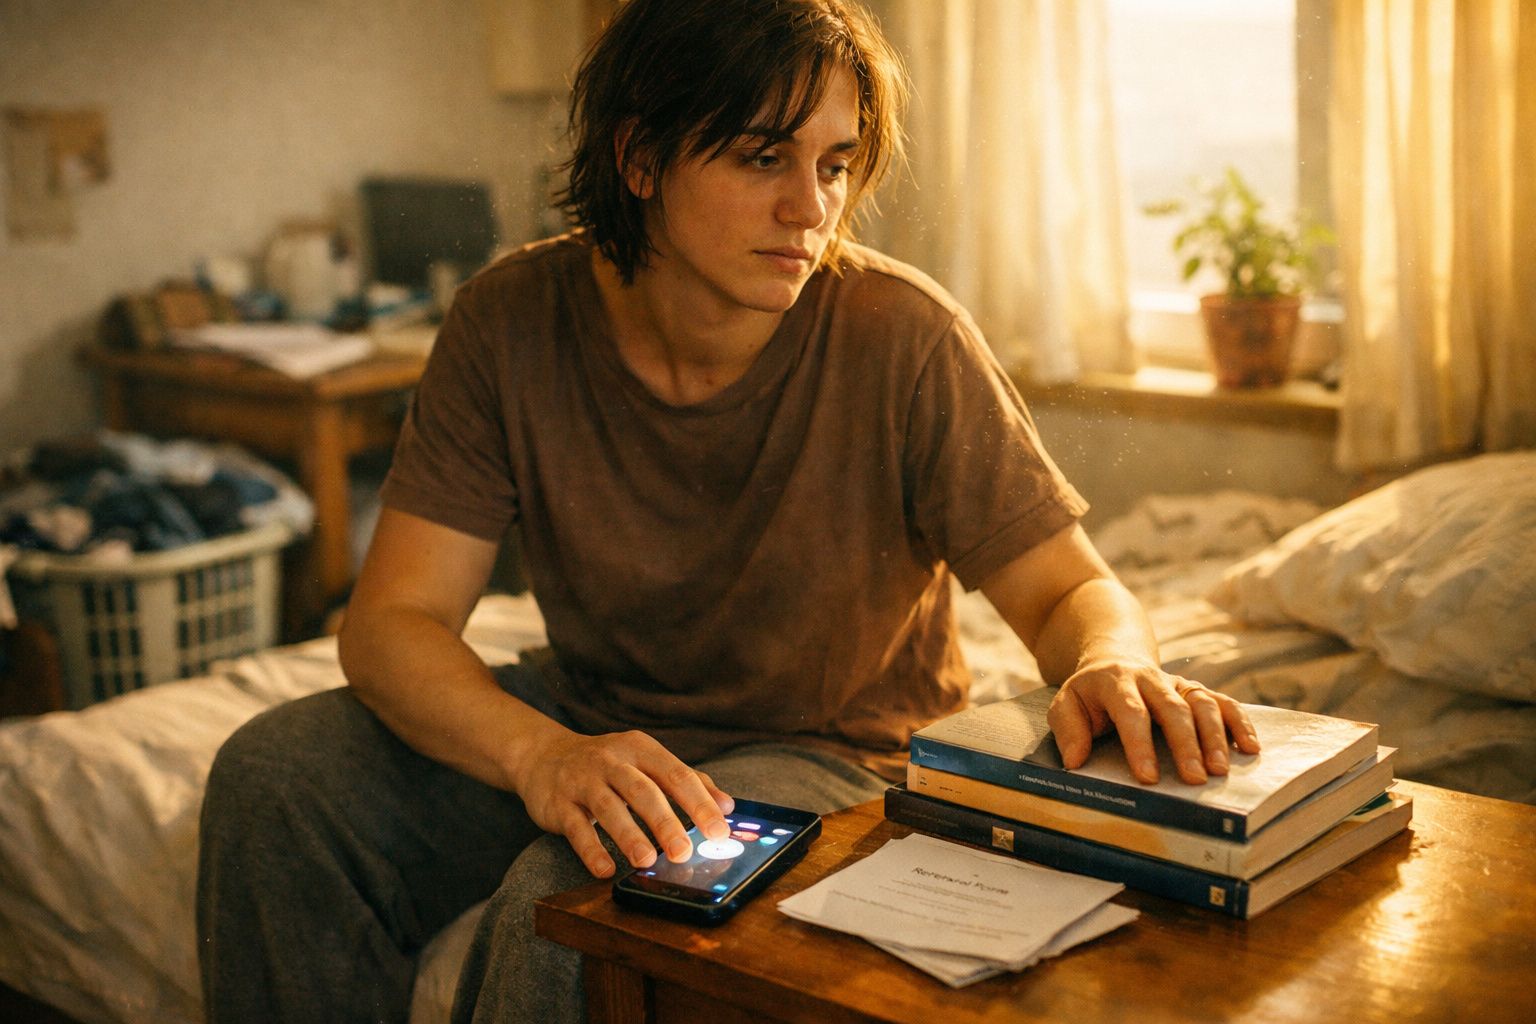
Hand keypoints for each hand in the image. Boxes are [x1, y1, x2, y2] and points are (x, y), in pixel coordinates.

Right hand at [514, 726, 734, 877]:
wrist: (544, 756)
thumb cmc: (608, 766)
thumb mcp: (645, 763)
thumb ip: (686, 781)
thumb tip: (727, 806)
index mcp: (640, 748)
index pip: (676, 774)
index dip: (699, 803)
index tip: (719, 831)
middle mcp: (611, 760)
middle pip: (643, 790)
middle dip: (665, 821)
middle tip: (684, 853)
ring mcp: (582, 780)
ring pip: (608, 807)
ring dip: (629, 835)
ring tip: (648, 861)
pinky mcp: (557, 803)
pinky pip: (575, 827)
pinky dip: (591, 850)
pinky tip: (606, 869)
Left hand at [1047, 660, 1260, 784]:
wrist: (1113, 659)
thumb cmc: (1089, 694)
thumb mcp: (1066, 704)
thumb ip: (1068, 730)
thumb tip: (1075, 761)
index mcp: (1115, 682)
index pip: (1131, 712)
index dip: (1140, 744)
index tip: (1149, 777)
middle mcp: (1151, 679)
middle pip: (1173, 708)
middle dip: (1185, 744)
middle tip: (1194, 779)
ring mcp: (1177, 683)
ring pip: (1202, 703)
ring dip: (1215, 736)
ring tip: (1220, 770)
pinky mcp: (1195, 690)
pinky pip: (1223, 702)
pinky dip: (1240, 723)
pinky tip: (1251, 748)